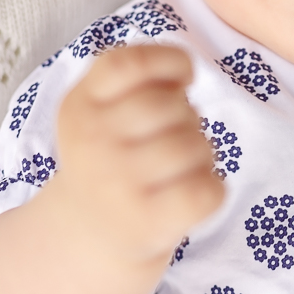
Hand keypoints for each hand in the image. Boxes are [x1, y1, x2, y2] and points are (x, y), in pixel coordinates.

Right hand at [49, 44, 224, 268]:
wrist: (87, 233)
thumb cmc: (112, 157)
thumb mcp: (103, 111)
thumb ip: (139, 82)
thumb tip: (184, 73)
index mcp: (80, 105)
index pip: (127, 64)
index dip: (169, 60)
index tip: (182, 79)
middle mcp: (91, 141)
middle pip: (171, 105)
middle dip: (188, 115)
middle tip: (173, 136)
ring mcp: (117, 184)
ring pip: (196, 146)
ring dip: (202, 153)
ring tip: (181, 167)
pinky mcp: (146, 222)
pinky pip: (207, 190)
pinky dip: (213, 188)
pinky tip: (192, 191)